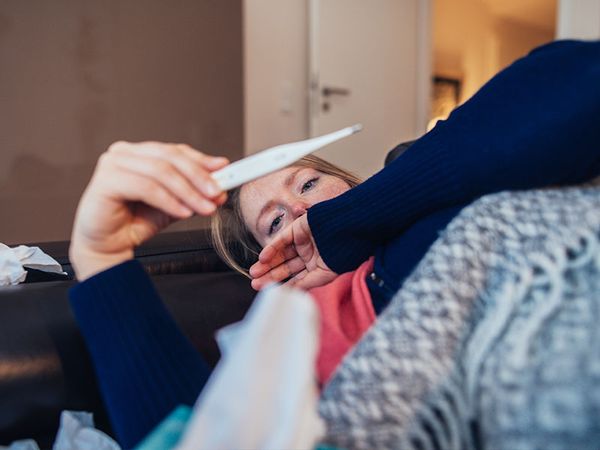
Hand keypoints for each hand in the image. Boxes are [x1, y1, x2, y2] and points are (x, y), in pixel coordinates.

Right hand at [70, 141, 228, 279]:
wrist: (108, 246)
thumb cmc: (135, 222)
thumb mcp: (174, 204)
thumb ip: (193, 193)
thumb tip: (220, 189)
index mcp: (139, 153)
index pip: (176, 151)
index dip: (201, 160)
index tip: (224, 170)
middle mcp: (124, 153)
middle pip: (170, 158)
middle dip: (198, 176)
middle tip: (217, 192)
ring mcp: (112, 164)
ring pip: (161, 172)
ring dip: (188, 191)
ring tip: (204, 207)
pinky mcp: (105, 181)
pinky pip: (146, 188)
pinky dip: (169, 201)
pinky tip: (183, 212)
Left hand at [249, 214, 336, 290]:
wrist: (349, 230)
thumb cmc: (341, 254)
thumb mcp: (324, 275)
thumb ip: (306, 284)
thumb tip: (290, 294)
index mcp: (317, 267)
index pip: (296, 278)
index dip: (282, 285)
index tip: (268, 292)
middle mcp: (309, 255)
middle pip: (285, 267)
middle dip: (270, 276)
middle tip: (255, 284)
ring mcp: (303, 241)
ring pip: (281, 254)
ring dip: (267, 264)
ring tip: (254, 273)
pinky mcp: (298, 229)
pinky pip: (281, 240)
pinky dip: (271, 249)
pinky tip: (262, 258)